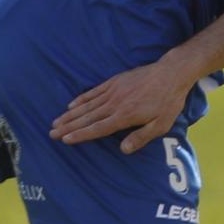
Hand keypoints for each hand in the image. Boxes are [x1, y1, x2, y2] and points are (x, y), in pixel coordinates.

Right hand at [52, 60, 192, 152]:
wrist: (170, 73)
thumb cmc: (168, 102)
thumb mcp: (161, 124)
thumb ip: (141, 137)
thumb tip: (124, 150)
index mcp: (125, 116)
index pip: (97, 128)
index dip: (80, 135)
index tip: (66, 140)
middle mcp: (115, 104)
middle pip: (87, 118)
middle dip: (68, 126)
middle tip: (52, 133)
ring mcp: (113, 91)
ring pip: (87, 105)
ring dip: (70, 114)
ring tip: (56, 122)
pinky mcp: (114, 82)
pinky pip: (93, 92)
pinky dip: (81, 99)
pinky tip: (71, 105)